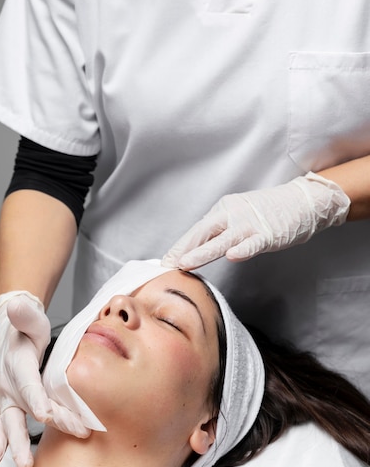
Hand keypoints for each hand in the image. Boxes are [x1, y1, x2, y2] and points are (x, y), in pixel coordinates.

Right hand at [0, 292, 90, 466]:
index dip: (36, 399)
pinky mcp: (9, 407)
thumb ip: (26, 316)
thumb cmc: (28, 330)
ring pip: (10, 425)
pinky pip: (6, 428)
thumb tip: (15, 306)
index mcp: (18, 364)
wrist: (10, 336)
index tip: (46, 415)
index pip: (28, 384)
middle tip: (29, 460)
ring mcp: (7, 398)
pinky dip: (1, 445)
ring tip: (20, 465)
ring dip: (14, 446)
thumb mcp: (32, 320)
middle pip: (19, 413)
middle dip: (24, 437)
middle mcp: (9, 385)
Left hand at [162, 172, 349, 268]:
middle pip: (202, 232)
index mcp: (223, 210)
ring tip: (186, 263)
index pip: (196, 231)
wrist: (303, 201)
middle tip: (167, 264)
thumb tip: (195, 252)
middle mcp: (232, 214)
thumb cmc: (269, 213)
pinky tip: (232, 256)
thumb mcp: (238, 218)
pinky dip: (243, 249)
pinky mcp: (268, 233)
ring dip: (202, 252)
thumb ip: (219, 233)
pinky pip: (253, 243)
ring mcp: (250, 224)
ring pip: (222, 239)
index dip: (179, 246)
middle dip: (183, 249)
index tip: (164, 261)